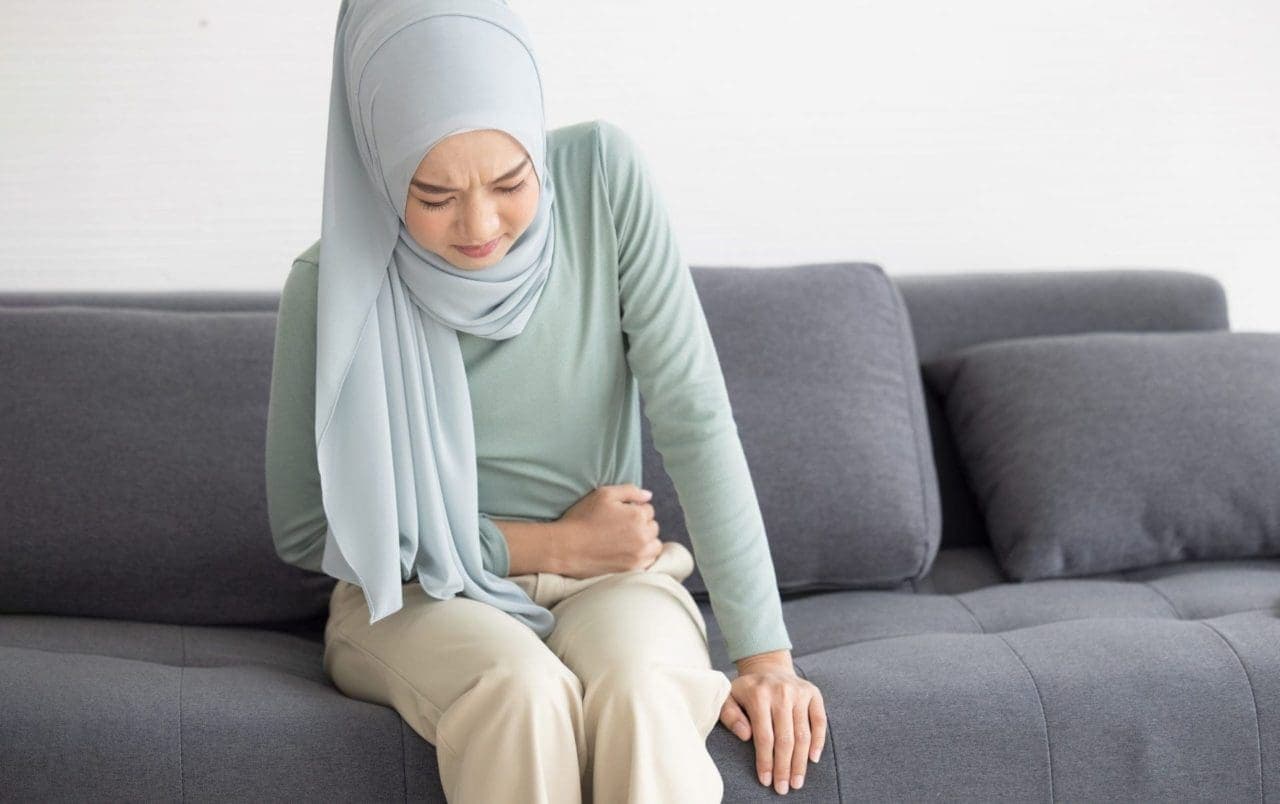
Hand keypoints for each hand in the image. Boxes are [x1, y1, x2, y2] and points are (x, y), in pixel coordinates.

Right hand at [555, 483, 662, 577]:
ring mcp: (638, 555)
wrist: (566, 547)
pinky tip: (629, 552)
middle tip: (622, 526)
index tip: (620, 514)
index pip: (648, 509)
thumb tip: (649, 496)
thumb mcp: (604, 494)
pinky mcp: (632, 569)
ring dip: (646, 541)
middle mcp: (642, 536)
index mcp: (637, 516)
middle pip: (653, 527)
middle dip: (642, 524)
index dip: (634, 509)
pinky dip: (643, 556)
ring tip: (628, 540)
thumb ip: (630, 491)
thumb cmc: (582, 518)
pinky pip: (649, 561)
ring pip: (655, 545)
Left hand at [720, 650, 825, 795]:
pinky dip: (818, 742)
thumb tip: (745, 735)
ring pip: (803, 734)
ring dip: (800, 762)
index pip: (764, 736)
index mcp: (758, 694)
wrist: (768, 667)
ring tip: (797, 781)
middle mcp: (781, 692)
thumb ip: (729, 715)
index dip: (765, 761)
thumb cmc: (746, 690)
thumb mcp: (728, 697)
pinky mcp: (813, 693)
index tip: (765, 781)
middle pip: (785, 738)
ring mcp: (799, 692)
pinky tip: (813, 759)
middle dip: (784, 767)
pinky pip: (819, 721)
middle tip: (783, 788)